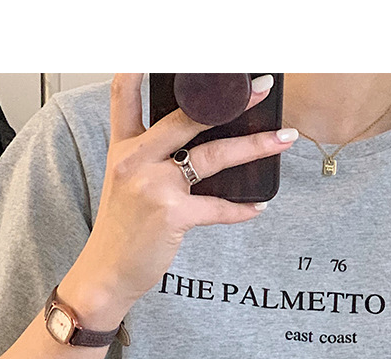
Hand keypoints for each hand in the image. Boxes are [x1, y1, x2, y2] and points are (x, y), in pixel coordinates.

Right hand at [63, 73, 296, 319]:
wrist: (107, 273)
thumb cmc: (121, 231)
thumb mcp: (124, 185)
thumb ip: (150, 159)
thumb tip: (195, 146)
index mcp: (123, 148)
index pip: (125, 95)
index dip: (141, 68)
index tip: (173, 53)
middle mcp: (136, 160)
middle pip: (189, 118)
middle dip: (231, 102)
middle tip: (261, 88)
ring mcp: (154, 186)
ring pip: (214, 156)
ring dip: (254, 146)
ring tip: (283, 139)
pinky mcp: (172, 215)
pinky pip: (217, 207)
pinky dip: (241, 209)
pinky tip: (258, 207)